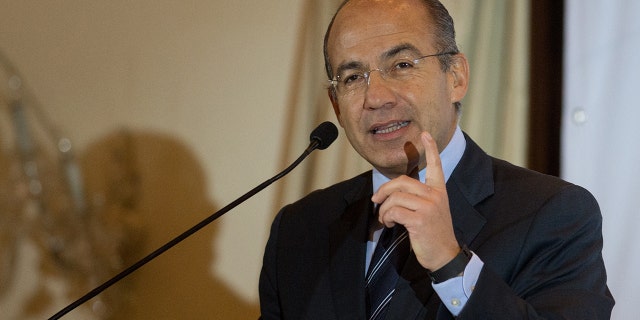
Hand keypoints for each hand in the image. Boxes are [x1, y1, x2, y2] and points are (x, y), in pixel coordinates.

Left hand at [371, 132, 459, 270]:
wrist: (444, 255)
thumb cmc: (433, 233)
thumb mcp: (430, 211)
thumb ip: (416, 198)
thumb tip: (390, 194)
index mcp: (439, 191)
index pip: (435, 166)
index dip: (430, 149)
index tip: (425, 134)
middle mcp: (435, 195)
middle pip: (402, 182)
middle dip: (383, 191)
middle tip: (376, 201)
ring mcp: (429, 206)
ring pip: (395, 198)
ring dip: (383, 210)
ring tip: (386, 219)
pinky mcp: (420, 219)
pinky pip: (394, 211)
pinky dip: (387, 218)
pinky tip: (391, 224)